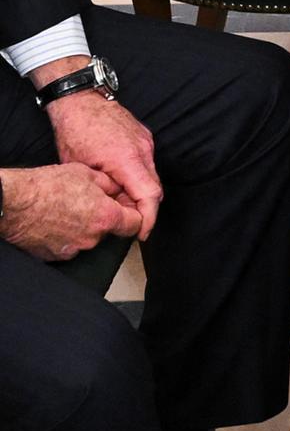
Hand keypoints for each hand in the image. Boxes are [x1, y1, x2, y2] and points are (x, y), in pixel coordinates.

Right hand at [0, 163, 142, 260]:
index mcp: (106, 217)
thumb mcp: (88, 174)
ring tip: (67, 210)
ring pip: (87, 238)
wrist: (15, 203)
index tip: (129, 210)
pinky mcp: (54, 257)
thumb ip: (111, 185)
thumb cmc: (48, 186)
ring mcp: (72, 250)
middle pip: (108, 231)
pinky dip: (65, 236)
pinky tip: (55, 222)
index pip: (135, 224)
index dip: (134, 215)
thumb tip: (120, 189)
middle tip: (88, 203)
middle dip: (103, 218)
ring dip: (83, 227)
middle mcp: (92, 239)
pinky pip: (68, 246)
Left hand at [43, 86, 161, 238]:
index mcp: (127, 159)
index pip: (149, 195)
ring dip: (138, 192)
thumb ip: (104, 190)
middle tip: (124, 221)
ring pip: (151, 176)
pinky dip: (136, 177)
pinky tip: (118, 180)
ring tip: (116, 199)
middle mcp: (143, 149)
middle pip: (154, 188)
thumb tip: (114, 208)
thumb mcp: (81, 169)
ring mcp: (146, 141)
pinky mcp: (144, 137)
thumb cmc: (74, 132)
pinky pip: (146, 163)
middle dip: (142, 208)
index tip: (142, 233)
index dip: (148, 218)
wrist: (81, 99)